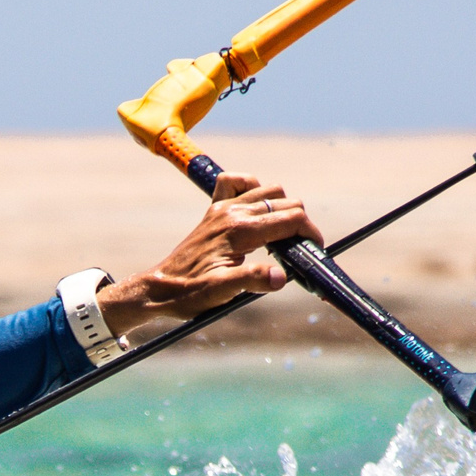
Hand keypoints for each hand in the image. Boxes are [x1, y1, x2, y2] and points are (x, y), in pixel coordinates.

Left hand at [97, 174, 321, 339]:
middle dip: (301, 223)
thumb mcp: (223, 293)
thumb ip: (252, 281)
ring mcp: (222, 207)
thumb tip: (281, 277)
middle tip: (299, 249)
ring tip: (282, 235)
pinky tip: (256, 209)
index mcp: (240, 231)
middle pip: (286, 202)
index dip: (311, 234)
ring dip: (283, 207)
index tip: (315, 250)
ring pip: (268, 190)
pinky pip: (235, 182)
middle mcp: (233, 212)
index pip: (292, 219)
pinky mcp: (213, 210)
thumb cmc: (190, 293)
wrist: (160, 289)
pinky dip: (252, 188)